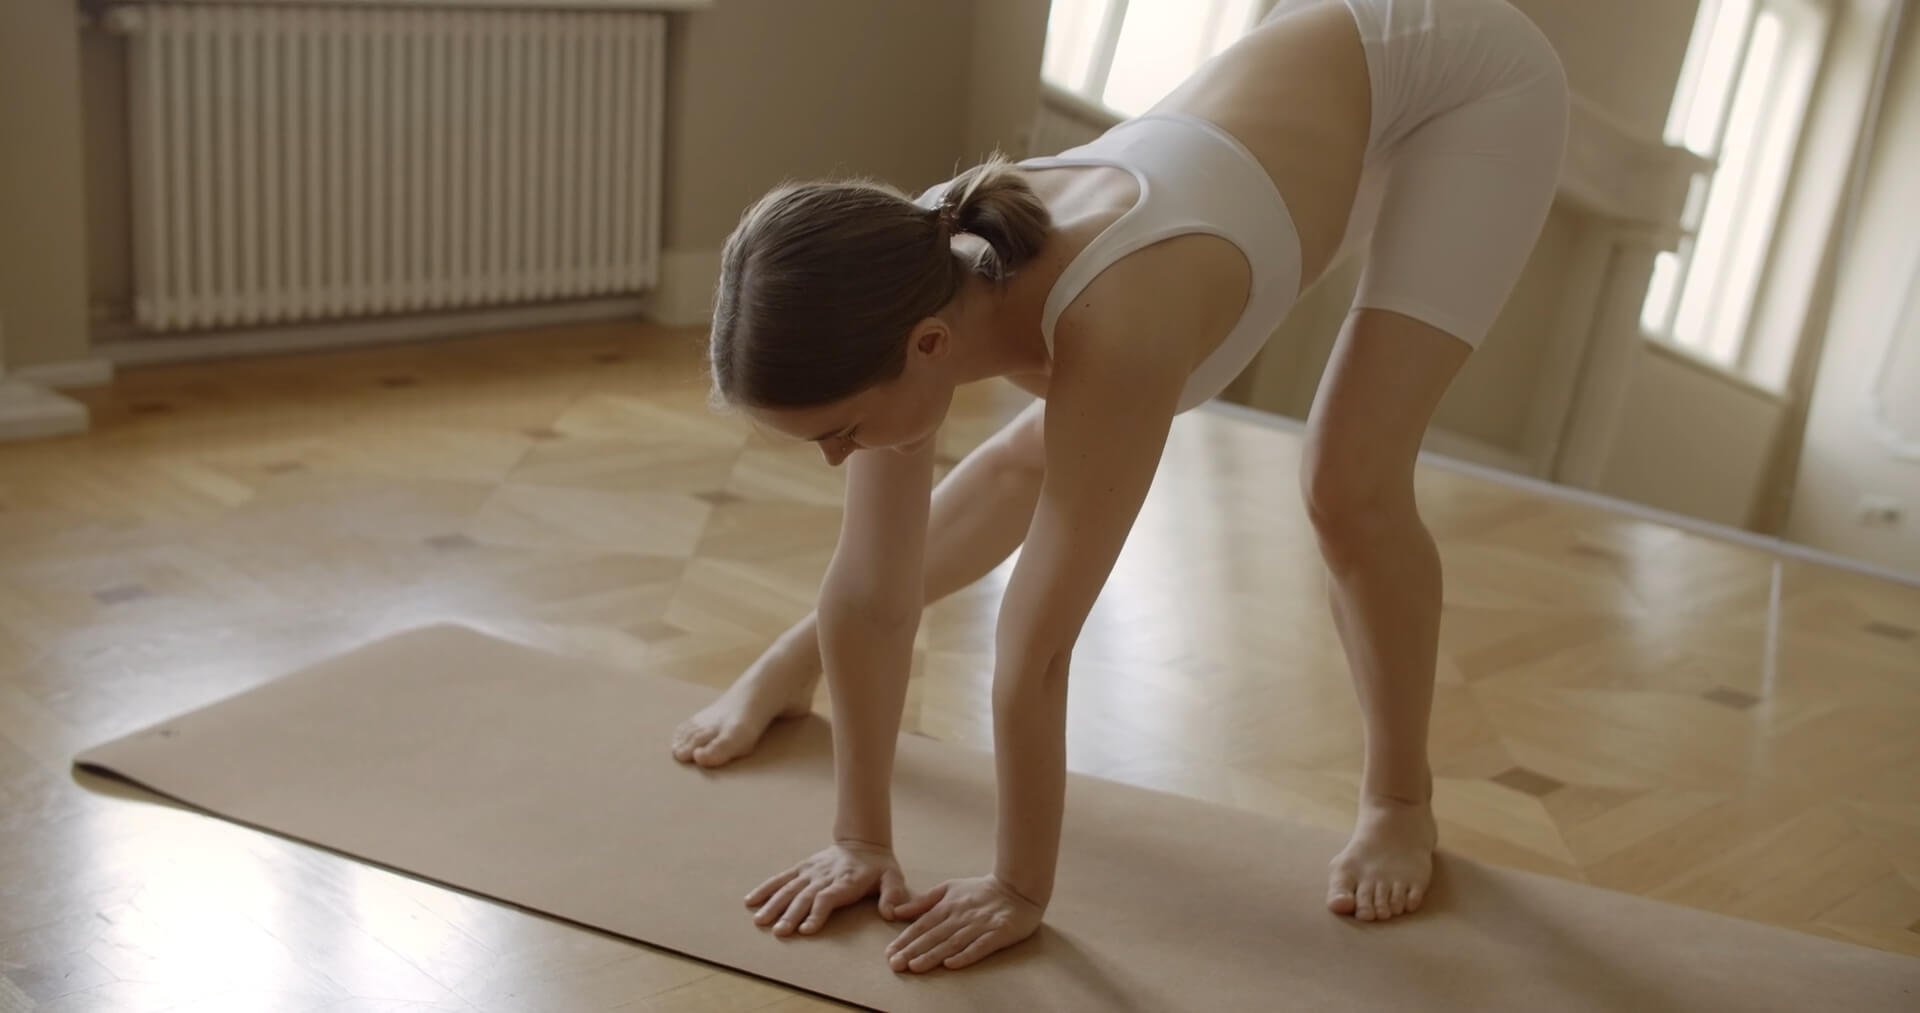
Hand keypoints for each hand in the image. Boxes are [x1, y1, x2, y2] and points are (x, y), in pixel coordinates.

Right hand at [746, 841, 910, 936]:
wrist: (863, 842)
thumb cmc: (879, 868)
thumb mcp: (893, 878)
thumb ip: (893, 895)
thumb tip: (891, 913)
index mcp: (846, 881)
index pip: (828, 898)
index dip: (816, 913)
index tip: (805, 930)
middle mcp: (825, 876)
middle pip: (805, 896)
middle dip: (791, 914)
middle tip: (780, 932)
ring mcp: (810, 872)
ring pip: (789, 888)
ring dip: (774, 904)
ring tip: (760, 921)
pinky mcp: (801, 869)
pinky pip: (781, 879)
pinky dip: (765, 889)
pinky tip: (750, 901)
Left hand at [885, 875, 1043, 972]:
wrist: (1018, 887)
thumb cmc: (980, 890)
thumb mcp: (948, 889)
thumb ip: (923, 902)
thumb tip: (896, 911)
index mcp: (948, 905)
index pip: (922, 925)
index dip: (905, 939)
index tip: (889, 952)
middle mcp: (961, 916)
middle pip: (933, 936)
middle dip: (913, 950)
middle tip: (895, 964)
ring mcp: (979, 925)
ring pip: (952, 942)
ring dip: (933, 955)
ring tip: (915, 967)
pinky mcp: (998, 933)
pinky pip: (980, 946)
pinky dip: (965, 955)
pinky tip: (952, 964)